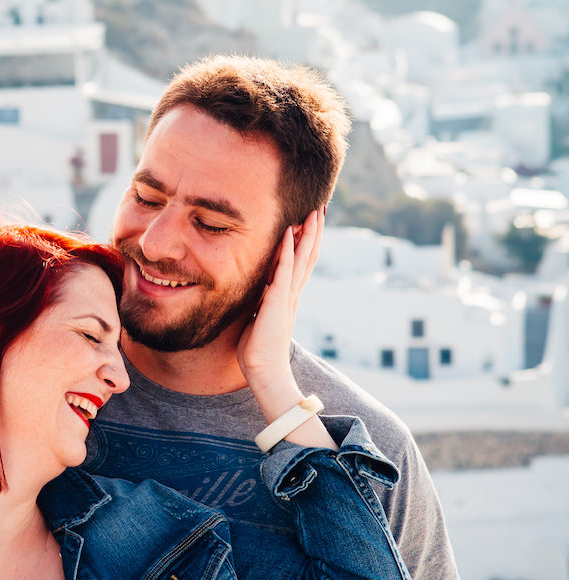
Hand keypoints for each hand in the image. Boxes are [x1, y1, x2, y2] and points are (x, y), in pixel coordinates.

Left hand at [236, 207, 323, 398]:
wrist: (264, 370)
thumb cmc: (258, 348)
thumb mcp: (259, 317)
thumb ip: (262, 302)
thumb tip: (259, 291)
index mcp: (288, 297)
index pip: (301, 264)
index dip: (307, 242)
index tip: (311, 222)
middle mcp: (292, 294)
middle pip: (308, 256)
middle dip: (314, 232)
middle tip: (320, 209)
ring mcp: (287, 296)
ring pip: (302, 259)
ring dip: (307, 235)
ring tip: (313, 213)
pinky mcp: (277, 302)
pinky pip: (283, 271)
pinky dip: (287, 252)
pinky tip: (289, 234)